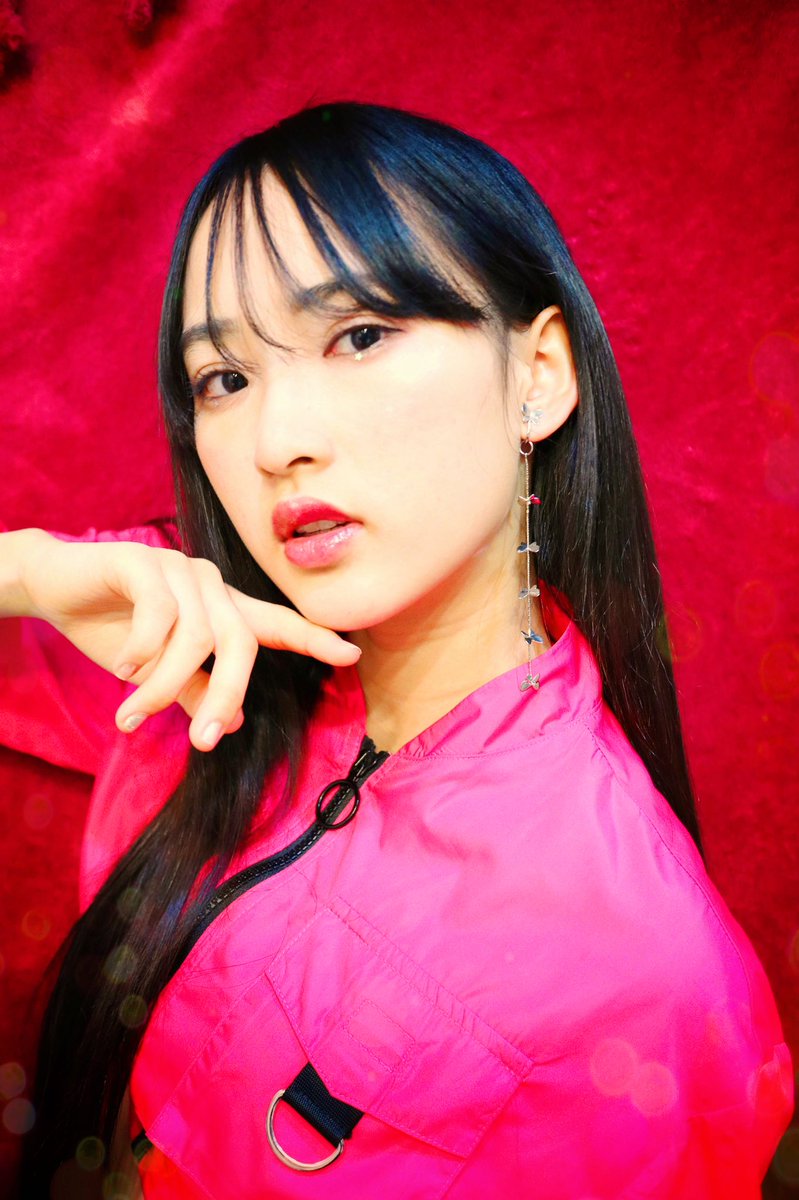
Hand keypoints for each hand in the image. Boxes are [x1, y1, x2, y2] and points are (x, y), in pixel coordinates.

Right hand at [19, 534, 360, 751]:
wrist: (51, 588)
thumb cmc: (111, 628)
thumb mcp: (158, 671)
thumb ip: (197, 690)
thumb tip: (232, 723)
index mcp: (220, 609)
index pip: (276, 623)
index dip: (314, 638)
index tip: (352, 655)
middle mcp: (209, 584)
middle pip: (241, 643)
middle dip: (226, 696)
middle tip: (201, 742)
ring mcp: (177, 568)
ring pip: (196, 636)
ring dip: (164, 686)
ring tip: (130, 715)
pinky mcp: (141, 561)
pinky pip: (160, 613)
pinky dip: (143, 651)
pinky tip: (121, 669)